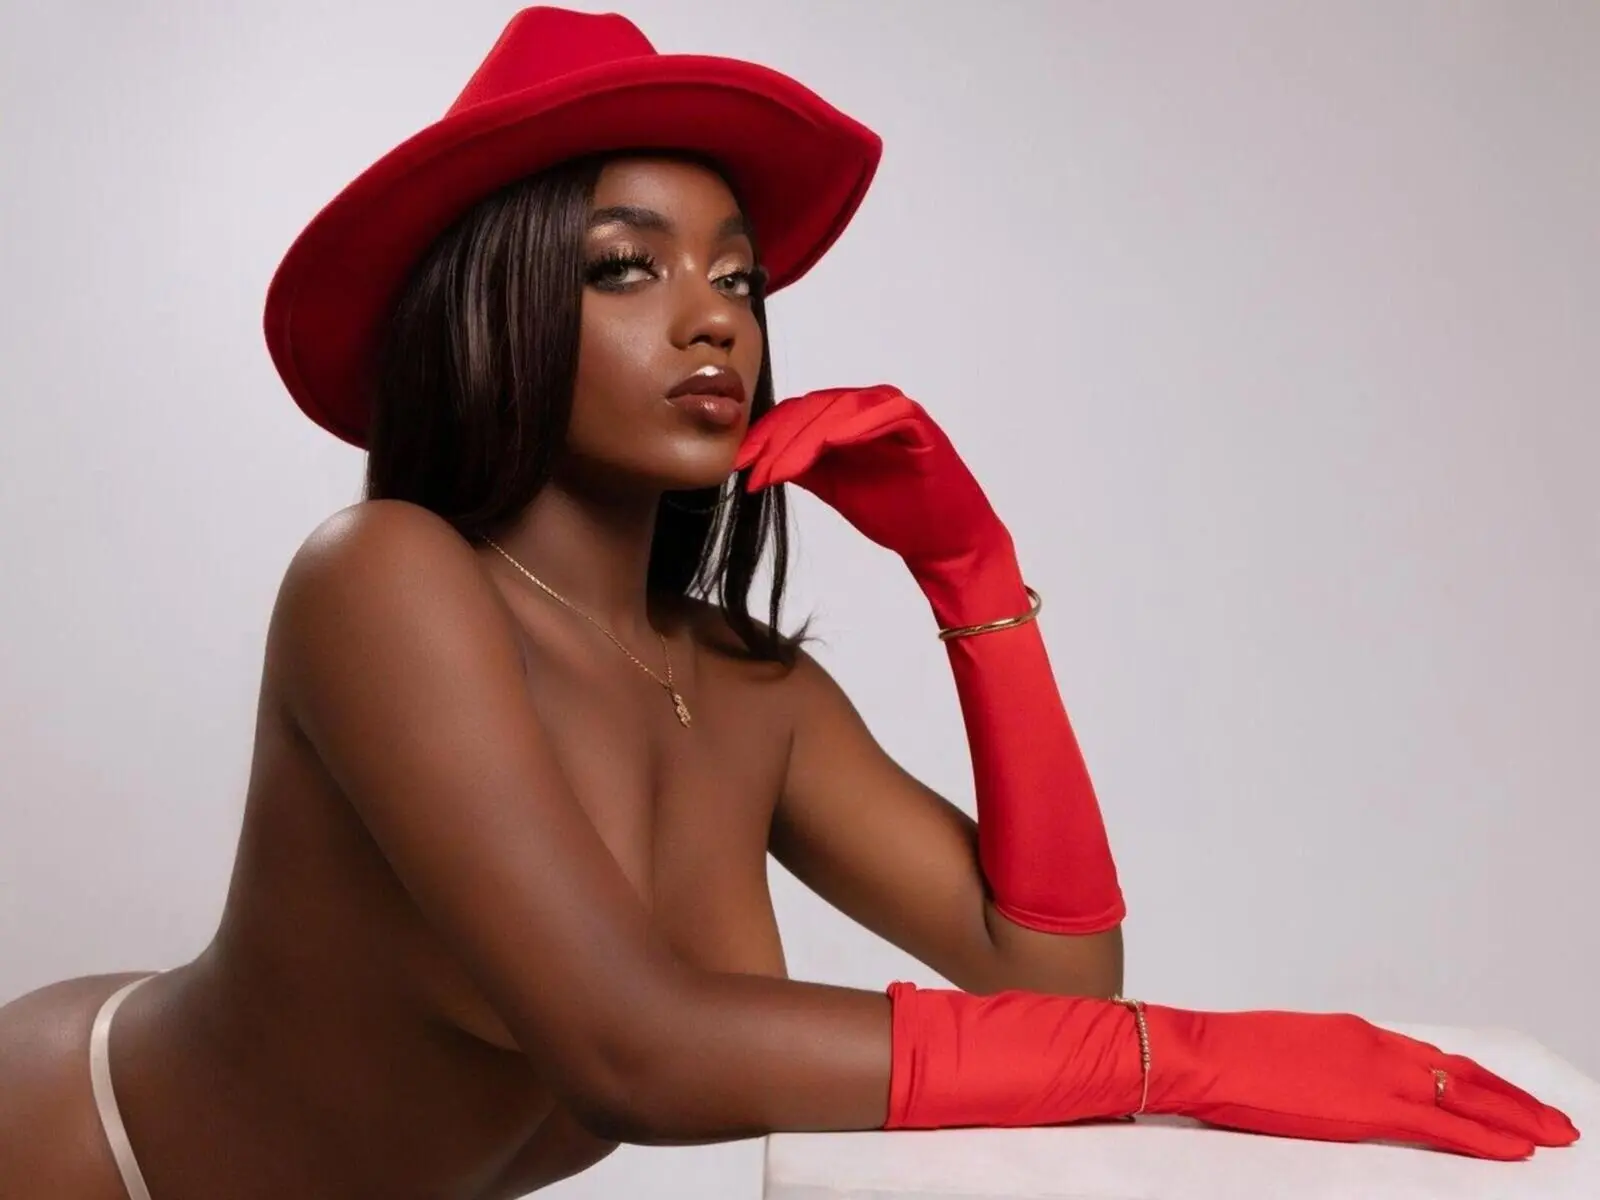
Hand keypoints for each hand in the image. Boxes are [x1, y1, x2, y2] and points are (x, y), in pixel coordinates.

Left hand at [734, 385, 1006, 573]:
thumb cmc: (897, 513)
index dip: (764, 437)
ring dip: (804, 439)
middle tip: (753, 473)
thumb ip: (803, 467)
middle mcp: (869, 407)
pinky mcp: (920, 425)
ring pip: (840, 409)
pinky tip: (829, 444)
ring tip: (779, 470)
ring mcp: (895, 412)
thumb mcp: (834, 487)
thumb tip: (758, 458)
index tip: (738, 465)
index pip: (796, 414)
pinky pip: (887, 414)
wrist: (944, 541)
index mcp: (847, 418)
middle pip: (811, 408)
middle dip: (777, 441)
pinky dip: (857, 426)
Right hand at [1149, 1006, 1580, 1159]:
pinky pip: (1446, 1125)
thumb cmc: (1230, 1057)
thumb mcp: (1288, 1052)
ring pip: (1467, 1095)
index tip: (1503, 1092)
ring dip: (1516, 1116)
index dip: (1475, 1077)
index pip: (1432, 1057)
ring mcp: (1378, 1073)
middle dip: (1513, 1097)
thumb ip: (1325, 1066)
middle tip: (1554, 1118)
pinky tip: (1518, 1148)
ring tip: (1554, 1133)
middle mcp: (1377, 1046)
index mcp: (1355, 1033)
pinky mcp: (1371, 1106)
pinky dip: (1488, 1137)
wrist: (1206, 1054)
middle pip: (1463, 1072)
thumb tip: (1336, 1086)